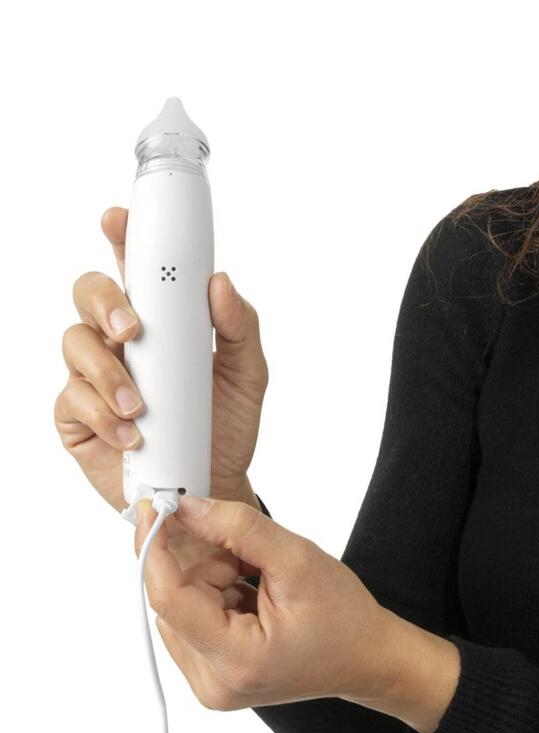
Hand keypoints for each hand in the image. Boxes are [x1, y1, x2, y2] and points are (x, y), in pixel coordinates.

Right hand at [53, 206, 268, 566]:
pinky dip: (101, 415)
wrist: (210, 488)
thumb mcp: (247, 377)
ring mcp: (95, 378)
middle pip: (88, 294)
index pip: (134, 268)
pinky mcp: (79, 417)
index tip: (118, 221)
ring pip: (75, 345)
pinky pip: (72, 399)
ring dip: (106, 372)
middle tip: (132, 329)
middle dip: (103, 302)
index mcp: (160, 321)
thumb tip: (220, 284)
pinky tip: (131, 436)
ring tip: (139, 407)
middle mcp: (120, 342)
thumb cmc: (224, 428)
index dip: (121, 238)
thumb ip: (241, 329)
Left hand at [133, 495, 401, 710]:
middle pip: (176, 599)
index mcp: (236, 660)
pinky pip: (190, 620)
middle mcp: (212, 683)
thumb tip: (186, 508)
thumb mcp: (296, 559)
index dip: (155, 548)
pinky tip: (251, 599)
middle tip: (255, 563)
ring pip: (181, 606)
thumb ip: (237, 529)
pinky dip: (215, 597)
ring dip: (213, 581)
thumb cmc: (344, 617)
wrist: (367, 658)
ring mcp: (209, 684)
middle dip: (209, 567)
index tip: (154, 508)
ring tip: (261, 586)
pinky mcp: (210, 676)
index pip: (170, 598)